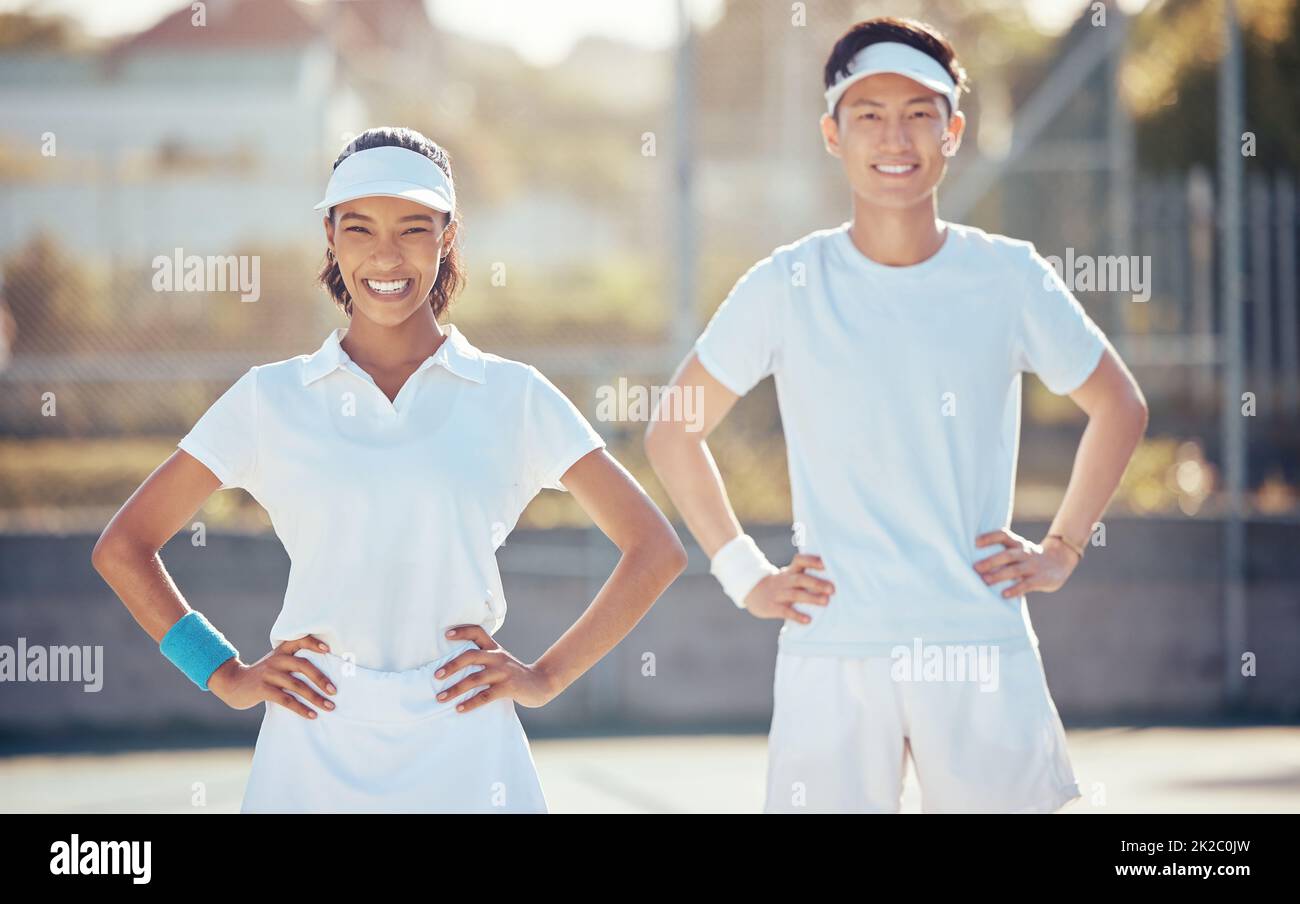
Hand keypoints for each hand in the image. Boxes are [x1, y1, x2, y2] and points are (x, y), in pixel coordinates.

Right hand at [208, 634, 336, 719]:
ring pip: (297, 685)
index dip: (313, 643)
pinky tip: (311, 715)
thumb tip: (324, 677)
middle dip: (321, 679)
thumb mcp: (276, 663)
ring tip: (329, 707)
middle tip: (334, 691)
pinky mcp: (262, 689)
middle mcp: (276, 660)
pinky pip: (286, 699)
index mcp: (281, 651)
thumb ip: (293, 663)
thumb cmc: (263, 675)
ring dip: (315, 697)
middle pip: (303, 665)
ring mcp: (269, 674)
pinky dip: (301, 708)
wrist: (232, 683)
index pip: (299, 640)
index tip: (328, 650)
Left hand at [434, 625, 556, 712]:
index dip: (462, 631)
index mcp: (495, 649)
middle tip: (436, 675)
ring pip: (475, 678)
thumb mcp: (501, 661)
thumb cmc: (514, 674)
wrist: (541, 683)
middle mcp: (498, 657)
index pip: (478, 632)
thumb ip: (484, 658)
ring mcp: (504, 672)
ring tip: (441, 697)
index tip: (446, 635)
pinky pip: (485, 696)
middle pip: (471, 655)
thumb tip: (455, 664)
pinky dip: (470, 702)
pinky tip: (459, 708)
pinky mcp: (508, 687)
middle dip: (452, 665)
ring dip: (455, 689)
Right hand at [742, 553, 834, 623]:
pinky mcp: (772, 607)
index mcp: (790, 572)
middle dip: (816, 583)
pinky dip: (797, 616)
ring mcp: (778, 594)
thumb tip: (832, 580)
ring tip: (826, 601)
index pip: (800, 561)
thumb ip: (805, 575)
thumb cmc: (779, 585)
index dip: (812, 561)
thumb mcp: (789, 575)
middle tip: (832, 589)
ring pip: (795, 594)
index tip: (825, 563)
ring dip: (811, 598)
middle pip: (800, 579)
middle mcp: (784, 581)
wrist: (751, 592)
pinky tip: (808, 620)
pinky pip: (785, 611)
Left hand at [973, 529, 1078, 597]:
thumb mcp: (1019, 550)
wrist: (1061, 560)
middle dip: (991, 561)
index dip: (990, 538)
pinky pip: (1026, 584)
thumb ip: (1003, 553)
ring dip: (999, 575)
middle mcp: (1025, 552)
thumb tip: (975, 563)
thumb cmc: (1030, 557)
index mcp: (1018, 543)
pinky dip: (1015, 589)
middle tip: (976, 567)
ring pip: (1015, 570)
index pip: (1003, 536)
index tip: (975, 542)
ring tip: (985, 581)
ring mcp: (1033, 566)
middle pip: (1007, 555)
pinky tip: (1004, 594)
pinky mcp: (1040, 579)